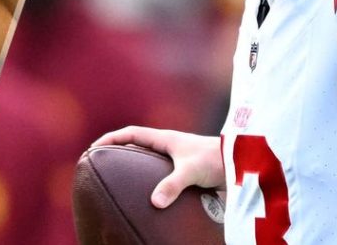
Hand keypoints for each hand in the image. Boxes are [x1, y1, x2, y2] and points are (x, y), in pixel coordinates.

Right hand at [92, 126, 224, 208]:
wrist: (242, 162)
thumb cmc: (216, 160)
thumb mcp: (191, 171)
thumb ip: (172, 185)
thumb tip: (154, 203)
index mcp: (165, 139)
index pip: (131, 134)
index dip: (111, 139)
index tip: (94, 148)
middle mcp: (170, 147)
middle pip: (137, 146)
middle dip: (118, 153)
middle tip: (101, 165)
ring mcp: (178, 159)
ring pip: (149, 161)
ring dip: (134, 168)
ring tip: (119, 183)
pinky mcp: (187, 172)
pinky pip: (163, 176)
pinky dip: (152, 183)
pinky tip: (150, 199)